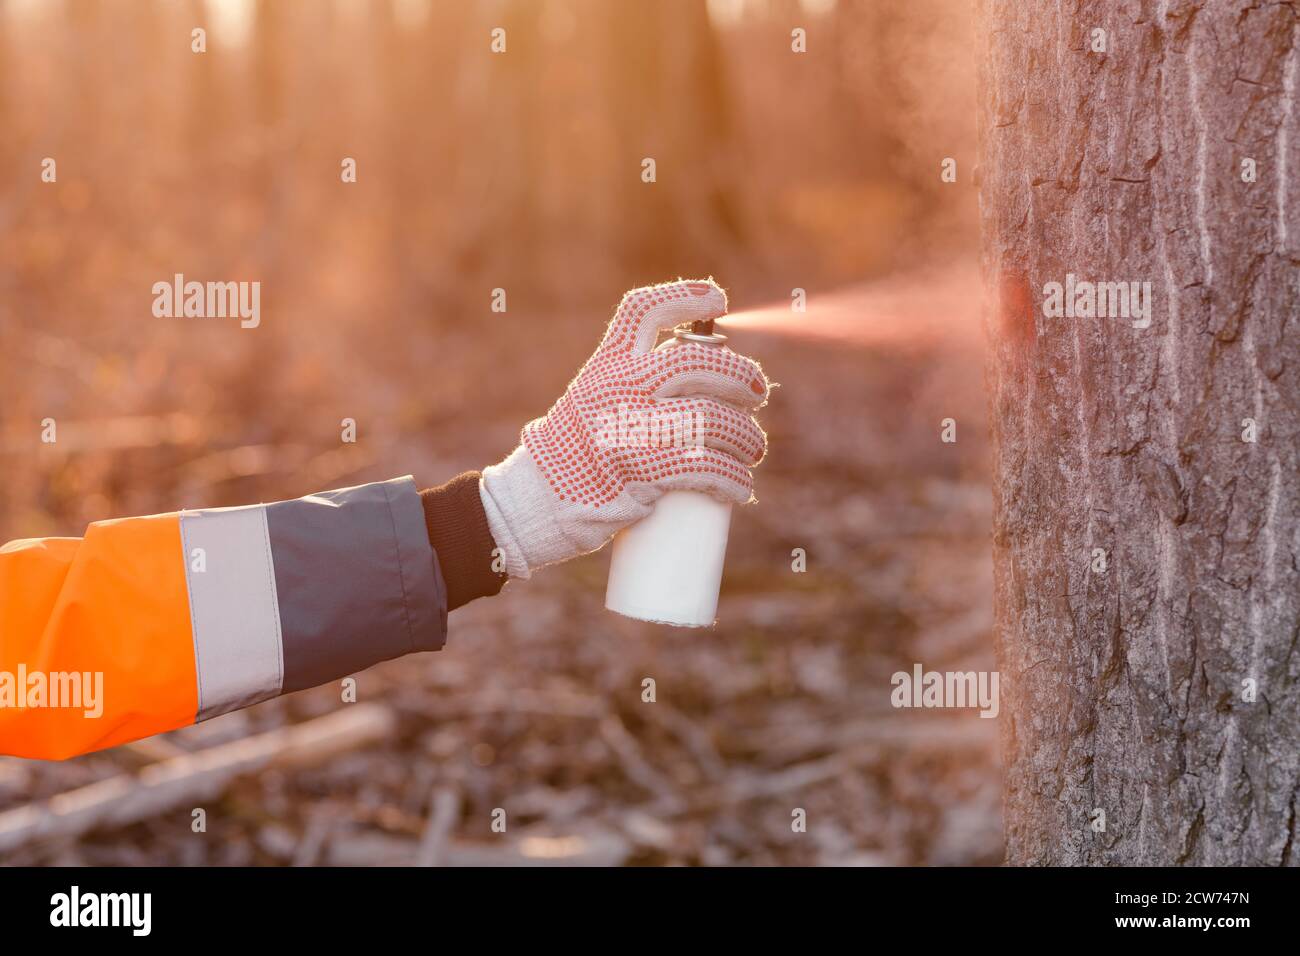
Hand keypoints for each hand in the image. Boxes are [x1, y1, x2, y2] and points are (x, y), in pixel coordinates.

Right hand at [480, 278, 770, 578]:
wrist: (539, 500)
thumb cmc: (579, 449)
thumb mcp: (594, 394)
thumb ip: (636, 377)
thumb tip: (710, 372)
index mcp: (607, 363)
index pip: (644, 309)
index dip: (685, 297)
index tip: (718, 299)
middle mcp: (618, 387)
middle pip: (697, 364)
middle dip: (740, 376)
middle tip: (758, 393)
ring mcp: (628, 427)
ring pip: (710, 419)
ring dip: (746, 436)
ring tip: (753, 448)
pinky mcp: (639, 471)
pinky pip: (704, 467)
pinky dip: (733, 478)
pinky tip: (741, 486)